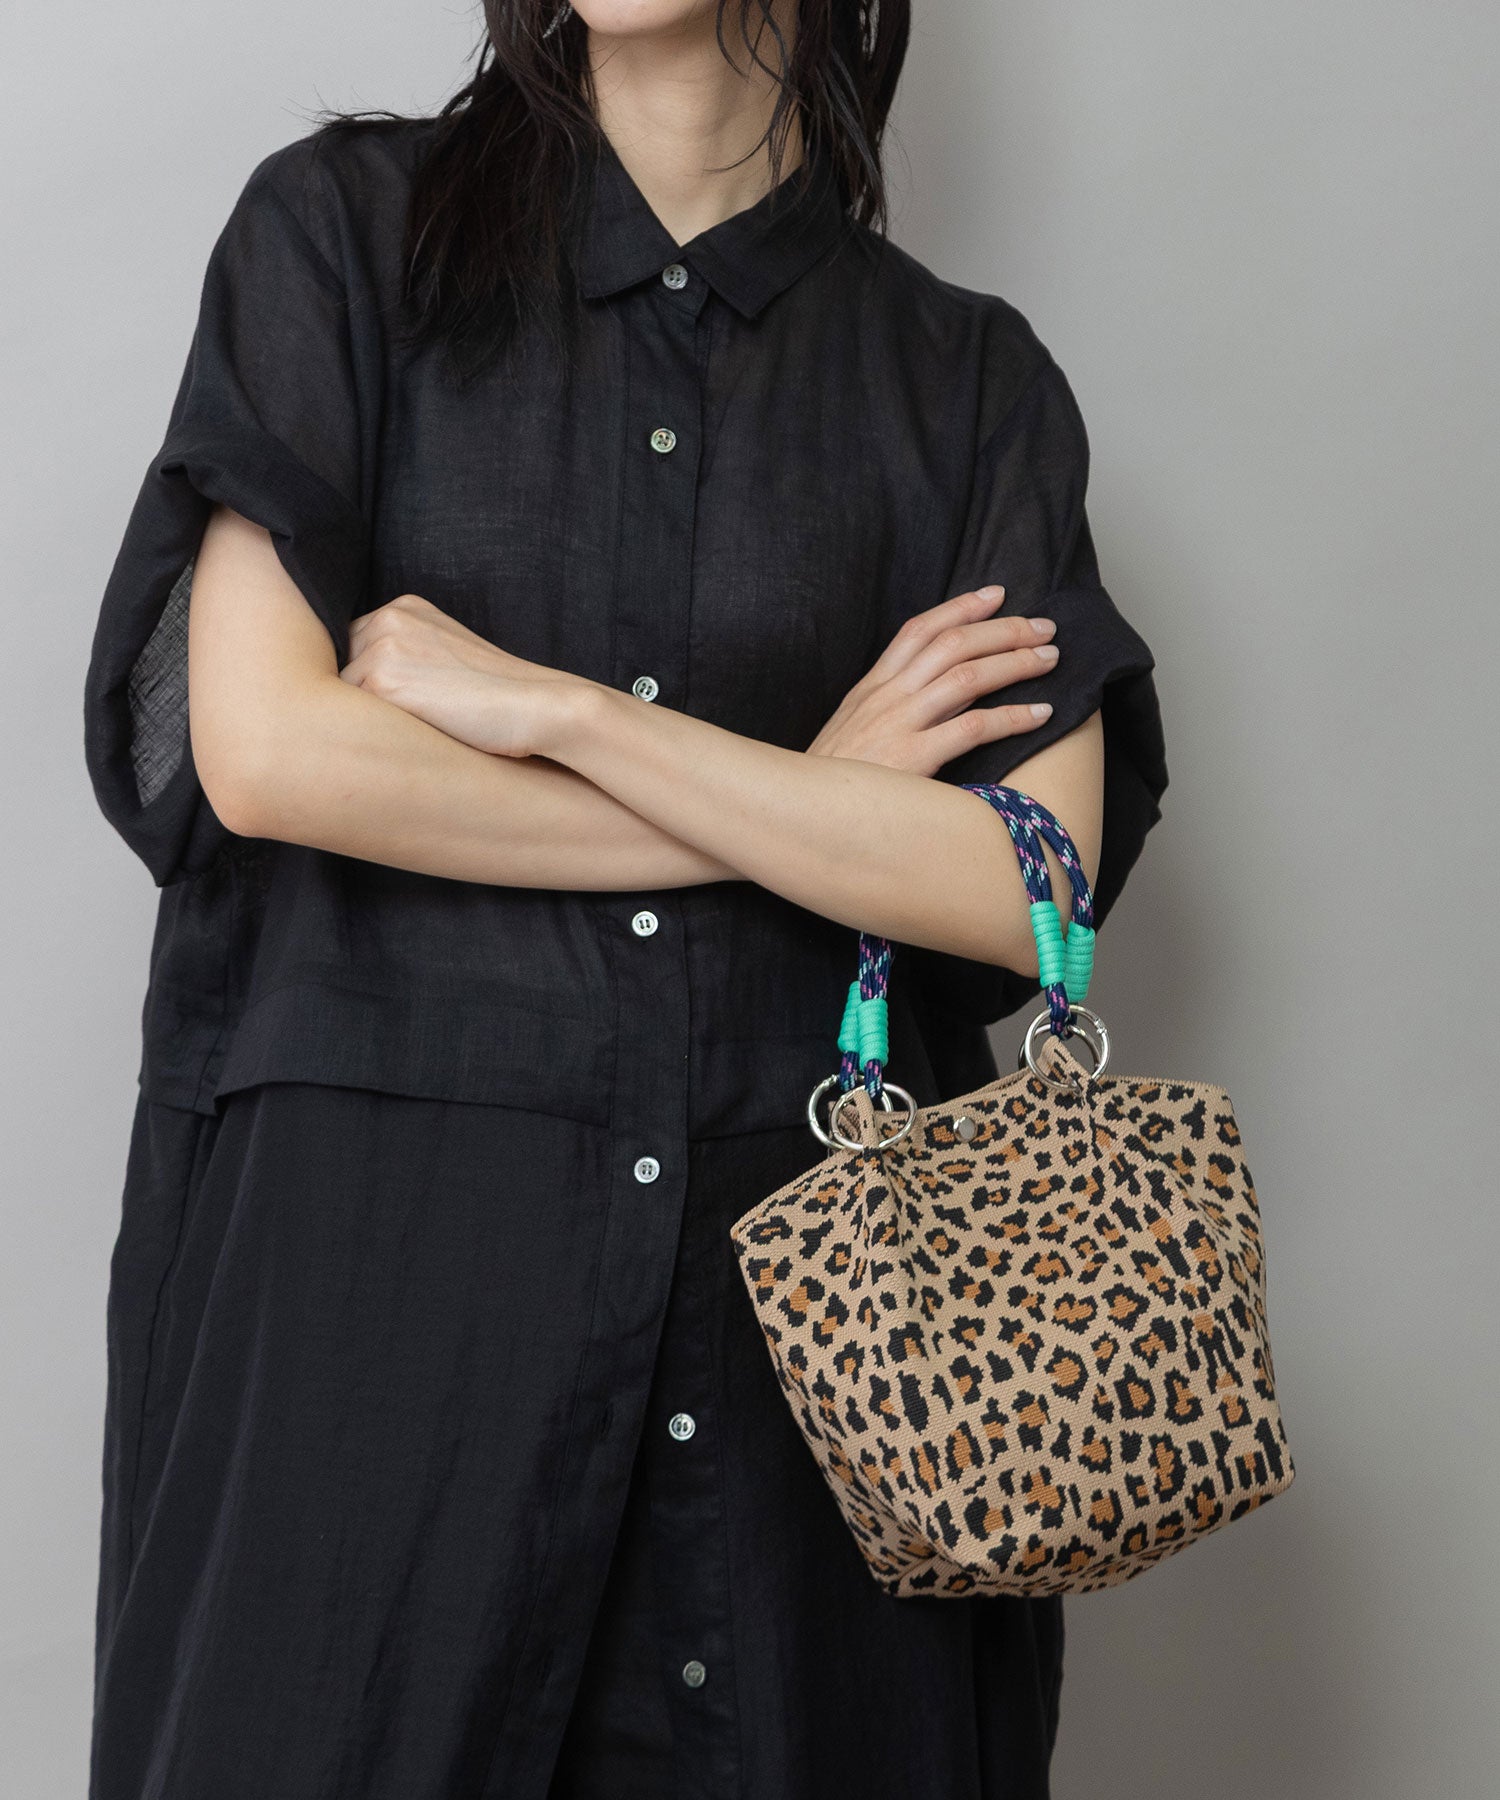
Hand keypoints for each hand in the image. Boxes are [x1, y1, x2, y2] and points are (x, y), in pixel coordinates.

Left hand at [339, 593, 583, 758]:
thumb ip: (406, 656)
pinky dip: (370, 733)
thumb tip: (357, 687)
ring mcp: (382, 646)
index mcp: (405, 607)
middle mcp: (388, 618)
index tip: (398, 705)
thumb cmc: (499, 696)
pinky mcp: (381, 680)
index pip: (353, 646)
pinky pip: (348, 716)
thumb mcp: (448, 658)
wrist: (536, 706)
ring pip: (341, 693)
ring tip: (407, 732)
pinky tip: (405, 740)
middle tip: (400, 723)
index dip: (366, 681)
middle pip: (339, 667)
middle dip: (357, 697)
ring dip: (362, 718)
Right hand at [806, 585, 1058, 774]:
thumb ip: (885, 707)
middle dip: (1004, 630)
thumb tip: (928, 693)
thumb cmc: (833, 781)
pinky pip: (974, 728)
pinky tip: (1041, 714)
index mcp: (872, 687)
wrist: (802, 814)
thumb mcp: (851, 730)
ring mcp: (899, 725)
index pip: (920, 630)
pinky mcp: (913, 759)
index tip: (997, 594)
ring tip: (1050, 659)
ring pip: (968, 677)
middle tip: (1044, 627)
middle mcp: (887, 697)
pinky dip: (1014, 717)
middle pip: (953, 644)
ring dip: (1017, 663)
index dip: (961, 607)